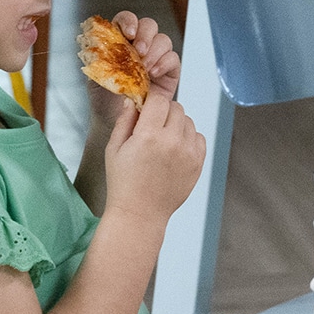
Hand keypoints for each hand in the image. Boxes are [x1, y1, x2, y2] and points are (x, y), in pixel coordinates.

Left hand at [85, 10, 180, 102]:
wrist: (115, 120)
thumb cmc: (104, 97)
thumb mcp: (96, 75)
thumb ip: (102, 59)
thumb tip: (104, 47)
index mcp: (120, 40)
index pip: (126, 20)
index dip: (129, 21)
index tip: (128, 33)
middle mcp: (140, 45)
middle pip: (149, 25)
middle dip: (145, 35)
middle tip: (138, 51)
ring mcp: (156, 57)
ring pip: (163, 40)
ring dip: (154, 51)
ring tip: (144, 68)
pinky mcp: (169, 71)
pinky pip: (173, 58)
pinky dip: (164, 63)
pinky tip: (153, 74)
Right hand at [103, 86, 205, 223]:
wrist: (140, 214)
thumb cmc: (123, 182)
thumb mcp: (114, 149)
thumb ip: (124, 120)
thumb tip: (132, 100)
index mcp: (148, 135)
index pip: (159, 100)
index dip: (152, 103)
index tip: (146, 111)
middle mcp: (172, 141)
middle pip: (176, 108)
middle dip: (164, 113)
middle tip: (153, 127)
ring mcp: (188, 153)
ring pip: (189, 121)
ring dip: (177, 125)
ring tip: (164, 141)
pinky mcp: (198, 163)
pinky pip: (199, 138)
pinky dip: (189, 139)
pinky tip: (175, 150)